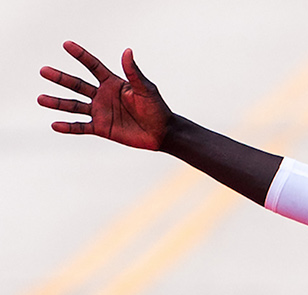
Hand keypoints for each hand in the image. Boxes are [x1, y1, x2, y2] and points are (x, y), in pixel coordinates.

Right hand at [38, 41, 171, 150]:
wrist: (161, 132)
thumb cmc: (156, 108)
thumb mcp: (146, 89)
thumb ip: (134, 73)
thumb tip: (127, 51)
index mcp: (113, 83)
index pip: (93, 66)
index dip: (81, 55)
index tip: (66, 44)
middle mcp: (103, 96)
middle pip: (77, 85)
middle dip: (61, 78)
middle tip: (43, 70)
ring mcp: (100, 112)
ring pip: (74, 106)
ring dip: (57, 103)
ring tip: (40, 99)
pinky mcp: (101, 127)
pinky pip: (81, 127)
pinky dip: (68, 127)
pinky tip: (54, 125)